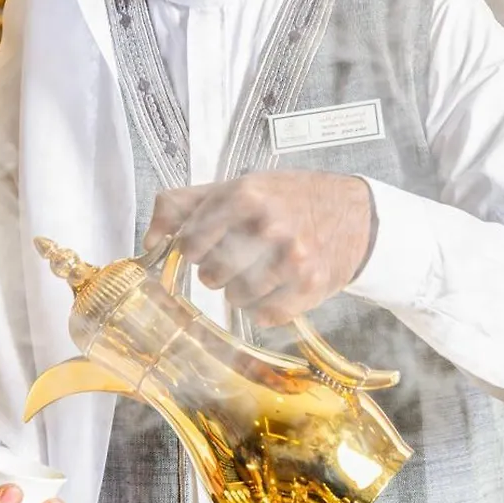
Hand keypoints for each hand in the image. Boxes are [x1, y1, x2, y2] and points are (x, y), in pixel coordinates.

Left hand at [144, 170, 373, 326]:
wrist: (355, 214)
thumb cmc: (288, 199)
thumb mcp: (237, 187)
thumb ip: (184, 205)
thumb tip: (149, 240)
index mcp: (244, 195)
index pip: (189, 243)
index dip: (193, 249)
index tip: (206, 246)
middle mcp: (268, 226)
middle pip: (211, 274)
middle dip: (218, 271)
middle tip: (239, 257)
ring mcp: (291, 258)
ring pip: (236, 298)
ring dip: (241, 291)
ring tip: (260, 272)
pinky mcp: (310, 286)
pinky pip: (267, 315)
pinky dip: (267, 309)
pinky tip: (277, 289)